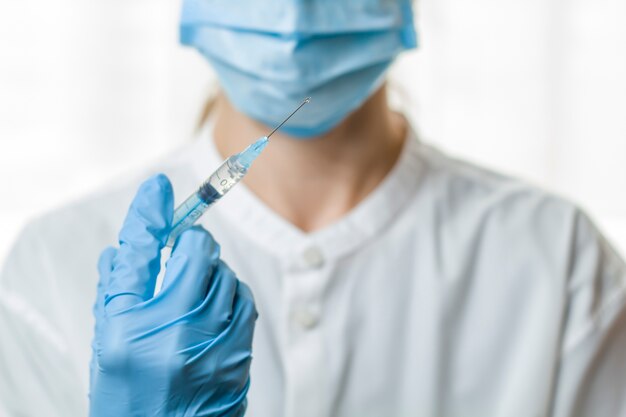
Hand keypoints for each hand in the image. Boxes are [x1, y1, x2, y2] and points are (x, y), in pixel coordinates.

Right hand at [89, 174, 256, 416]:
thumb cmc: (130, 395)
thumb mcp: (108, 342)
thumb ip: (116, 291)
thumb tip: (124, 248)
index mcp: (130, 328)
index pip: (141, 253)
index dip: (150, 214)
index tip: (159, 187)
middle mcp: (175, 333)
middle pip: (200, 253)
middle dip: (192, 247)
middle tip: (180, 258)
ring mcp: (215, 344)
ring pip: (227, 275)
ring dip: (212, 273)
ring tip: (194, 295)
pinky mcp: (241, 355)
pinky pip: (244, 304)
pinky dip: (230, 297)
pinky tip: (215, 312)